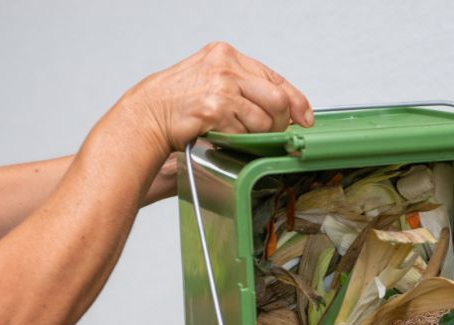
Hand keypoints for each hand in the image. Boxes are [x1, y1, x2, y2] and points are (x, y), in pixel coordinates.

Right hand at [123, 42, 312, 153]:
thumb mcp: (212, 79)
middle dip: (281, 123)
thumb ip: (245, 85)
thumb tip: (284, 106)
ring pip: (264, 120)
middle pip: (278, 99)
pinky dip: (239, 141)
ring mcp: (221, 87)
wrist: (149, 113)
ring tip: (237, 133)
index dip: (296, 101)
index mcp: (226, 55)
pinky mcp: (215, 109)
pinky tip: (223, 135)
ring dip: (258, 135)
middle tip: (272, 133)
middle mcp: (225, 66)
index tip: (305, 117)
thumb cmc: (179, 101)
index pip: (275, 77)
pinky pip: (245, 133)